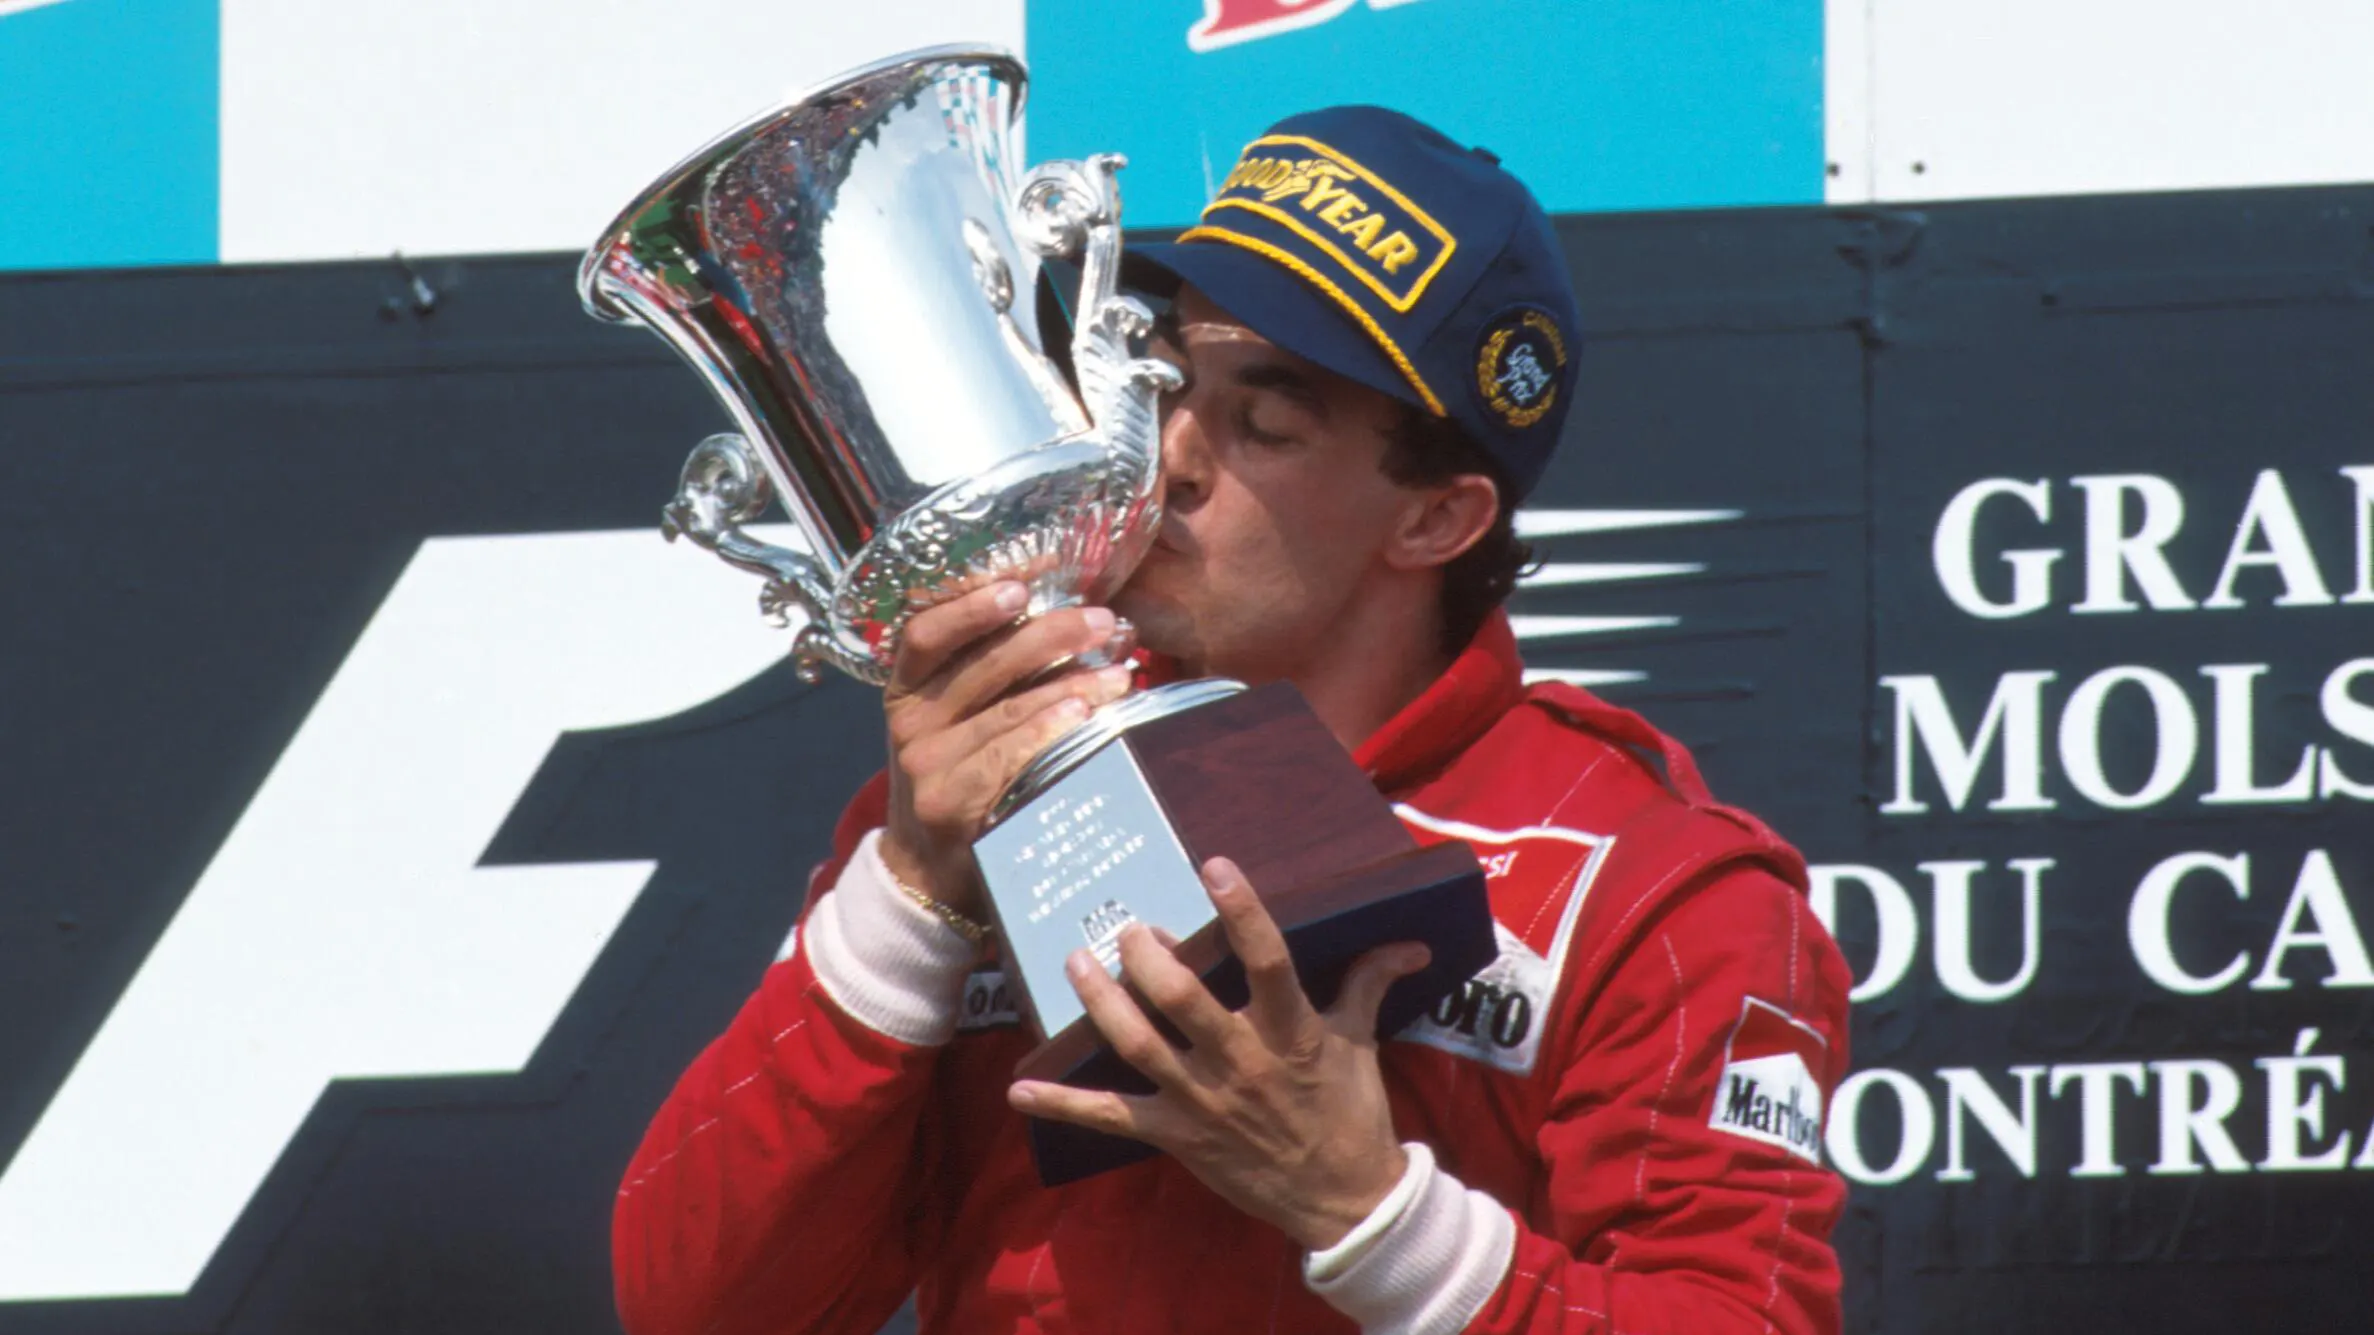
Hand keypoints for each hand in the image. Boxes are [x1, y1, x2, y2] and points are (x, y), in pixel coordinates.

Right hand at [879, 582, 1133, 919]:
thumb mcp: (952, 722)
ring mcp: (927, 766)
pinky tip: (1088, 717)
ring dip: (1072, 684)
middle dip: (1051, 634)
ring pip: (1007, 710)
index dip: (971, 603)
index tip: (1023, 583)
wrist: (928, 871)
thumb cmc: (958, 778)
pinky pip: (1009, 757)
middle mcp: (910, 724)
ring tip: (1121, 671)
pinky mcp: (952, 804)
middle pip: (982, 664)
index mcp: (905, 691)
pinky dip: (1050, 731)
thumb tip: (1067, 617)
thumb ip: (987, 675)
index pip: (925, 633)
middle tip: (1104, 621)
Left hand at [1007, 857, 1431, 1250]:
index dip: (1241, 911)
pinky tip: (1019, 1089)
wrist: (1345, 1201)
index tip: (1213, 865)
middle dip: (1146, 957)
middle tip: (1129, 929)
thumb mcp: (1360, 1042)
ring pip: (1139, 1044)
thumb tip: (1410, 941)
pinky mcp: (1178, 1136)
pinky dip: (1063, 1103)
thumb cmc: (1351, 1113)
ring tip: (1076, 964)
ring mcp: (1203, 1100)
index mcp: (1290, 1029)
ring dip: (1101, 1002)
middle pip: (1182, 999)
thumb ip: (1369, 982)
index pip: (1267, 958)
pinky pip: (1111, 1117)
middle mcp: (1241, 1060)